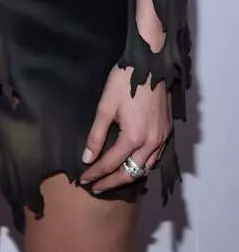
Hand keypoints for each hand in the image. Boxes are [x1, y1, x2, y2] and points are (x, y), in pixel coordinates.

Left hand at [80, 66, 170, 192]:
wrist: (150, 64)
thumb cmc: (124, 82)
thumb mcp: (105, 106)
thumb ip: (96, 135)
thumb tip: (88, 159)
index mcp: (134, 137)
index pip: (111, 164)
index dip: (96, 174)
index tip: (84, 179)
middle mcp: (151, 143)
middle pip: (131, 173)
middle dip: (112, 182)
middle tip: (96, 187)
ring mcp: (162, 139)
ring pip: (145, 168)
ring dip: (128, 176)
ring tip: (112, 180)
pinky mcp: (167, 132)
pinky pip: (155, 158)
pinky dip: (142, 166)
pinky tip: (132, 164)